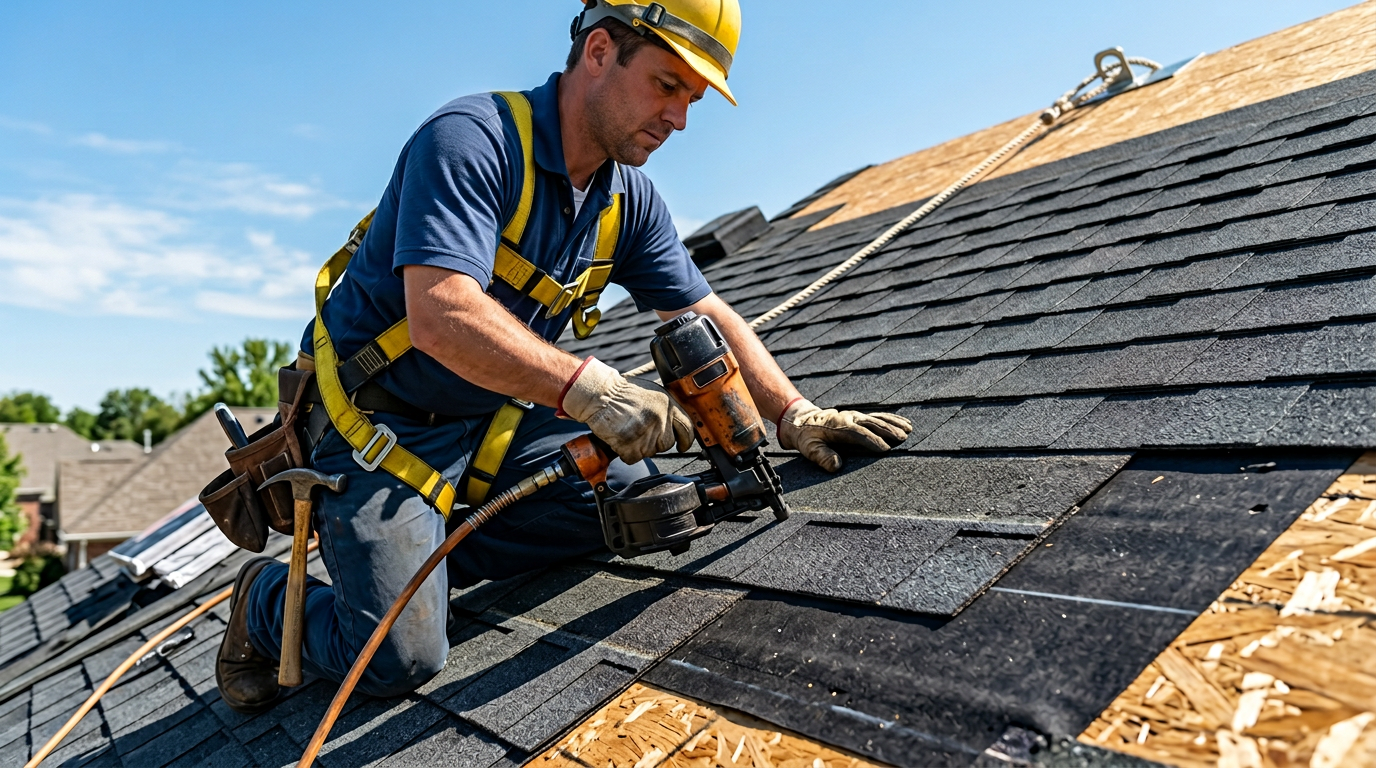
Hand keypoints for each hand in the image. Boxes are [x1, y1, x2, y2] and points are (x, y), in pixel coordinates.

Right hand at [559, 358, 693, 464]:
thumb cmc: (621, 392)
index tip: (683, 446)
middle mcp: (660, 418)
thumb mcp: (651, 394)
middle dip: (655, 443)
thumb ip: (665, 409)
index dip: (686, 440)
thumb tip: (675, 426)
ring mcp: (646, 431)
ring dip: (638, 447)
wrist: (600, 394)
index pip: (687, 427)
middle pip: (666, 444)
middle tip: (640, 433)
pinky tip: (620, 439)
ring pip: (649, 452)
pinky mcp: (630, 442)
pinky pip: (633, 458)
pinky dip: (626, 453)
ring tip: (628, 431)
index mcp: (667, 404)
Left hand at [778, 398, 911, 472]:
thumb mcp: (808, 448)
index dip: (872, 441)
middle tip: (903, 439)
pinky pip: (878, 417)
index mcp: (838, 426)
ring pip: (878, 418)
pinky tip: (905, 423)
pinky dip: (892, 419)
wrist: (803, 420)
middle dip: (888, 431)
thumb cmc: (807, 437)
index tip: (885, 449)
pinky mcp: (859, 417)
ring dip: (894, 424)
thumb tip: (836, 466)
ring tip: (909, 431)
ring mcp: (855, 416)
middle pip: (872, 423)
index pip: (859, 434)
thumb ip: (821, 456)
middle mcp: (849, 418)